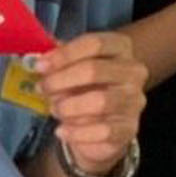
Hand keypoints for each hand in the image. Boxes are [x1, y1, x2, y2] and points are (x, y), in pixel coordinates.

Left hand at [32, 32, 147, 175]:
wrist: (107, 120)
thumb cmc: (87, 86)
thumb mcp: (75, 66)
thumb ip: (59, 60)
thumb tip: (41, 61)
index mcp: (121, 47)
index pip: (95, 44)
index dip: (64, 54)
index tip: (40, 65)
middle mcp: (134, 71)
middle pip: (94, 70)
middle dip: (61, 80)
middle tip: (42, 88)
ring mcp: (135, 100)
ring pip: (100, 102)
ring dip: (69, 107)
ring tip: (55, 109)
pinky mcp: (130, 128)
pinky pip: (103, 131)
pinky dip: (76, 133)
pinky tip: (62, 130)